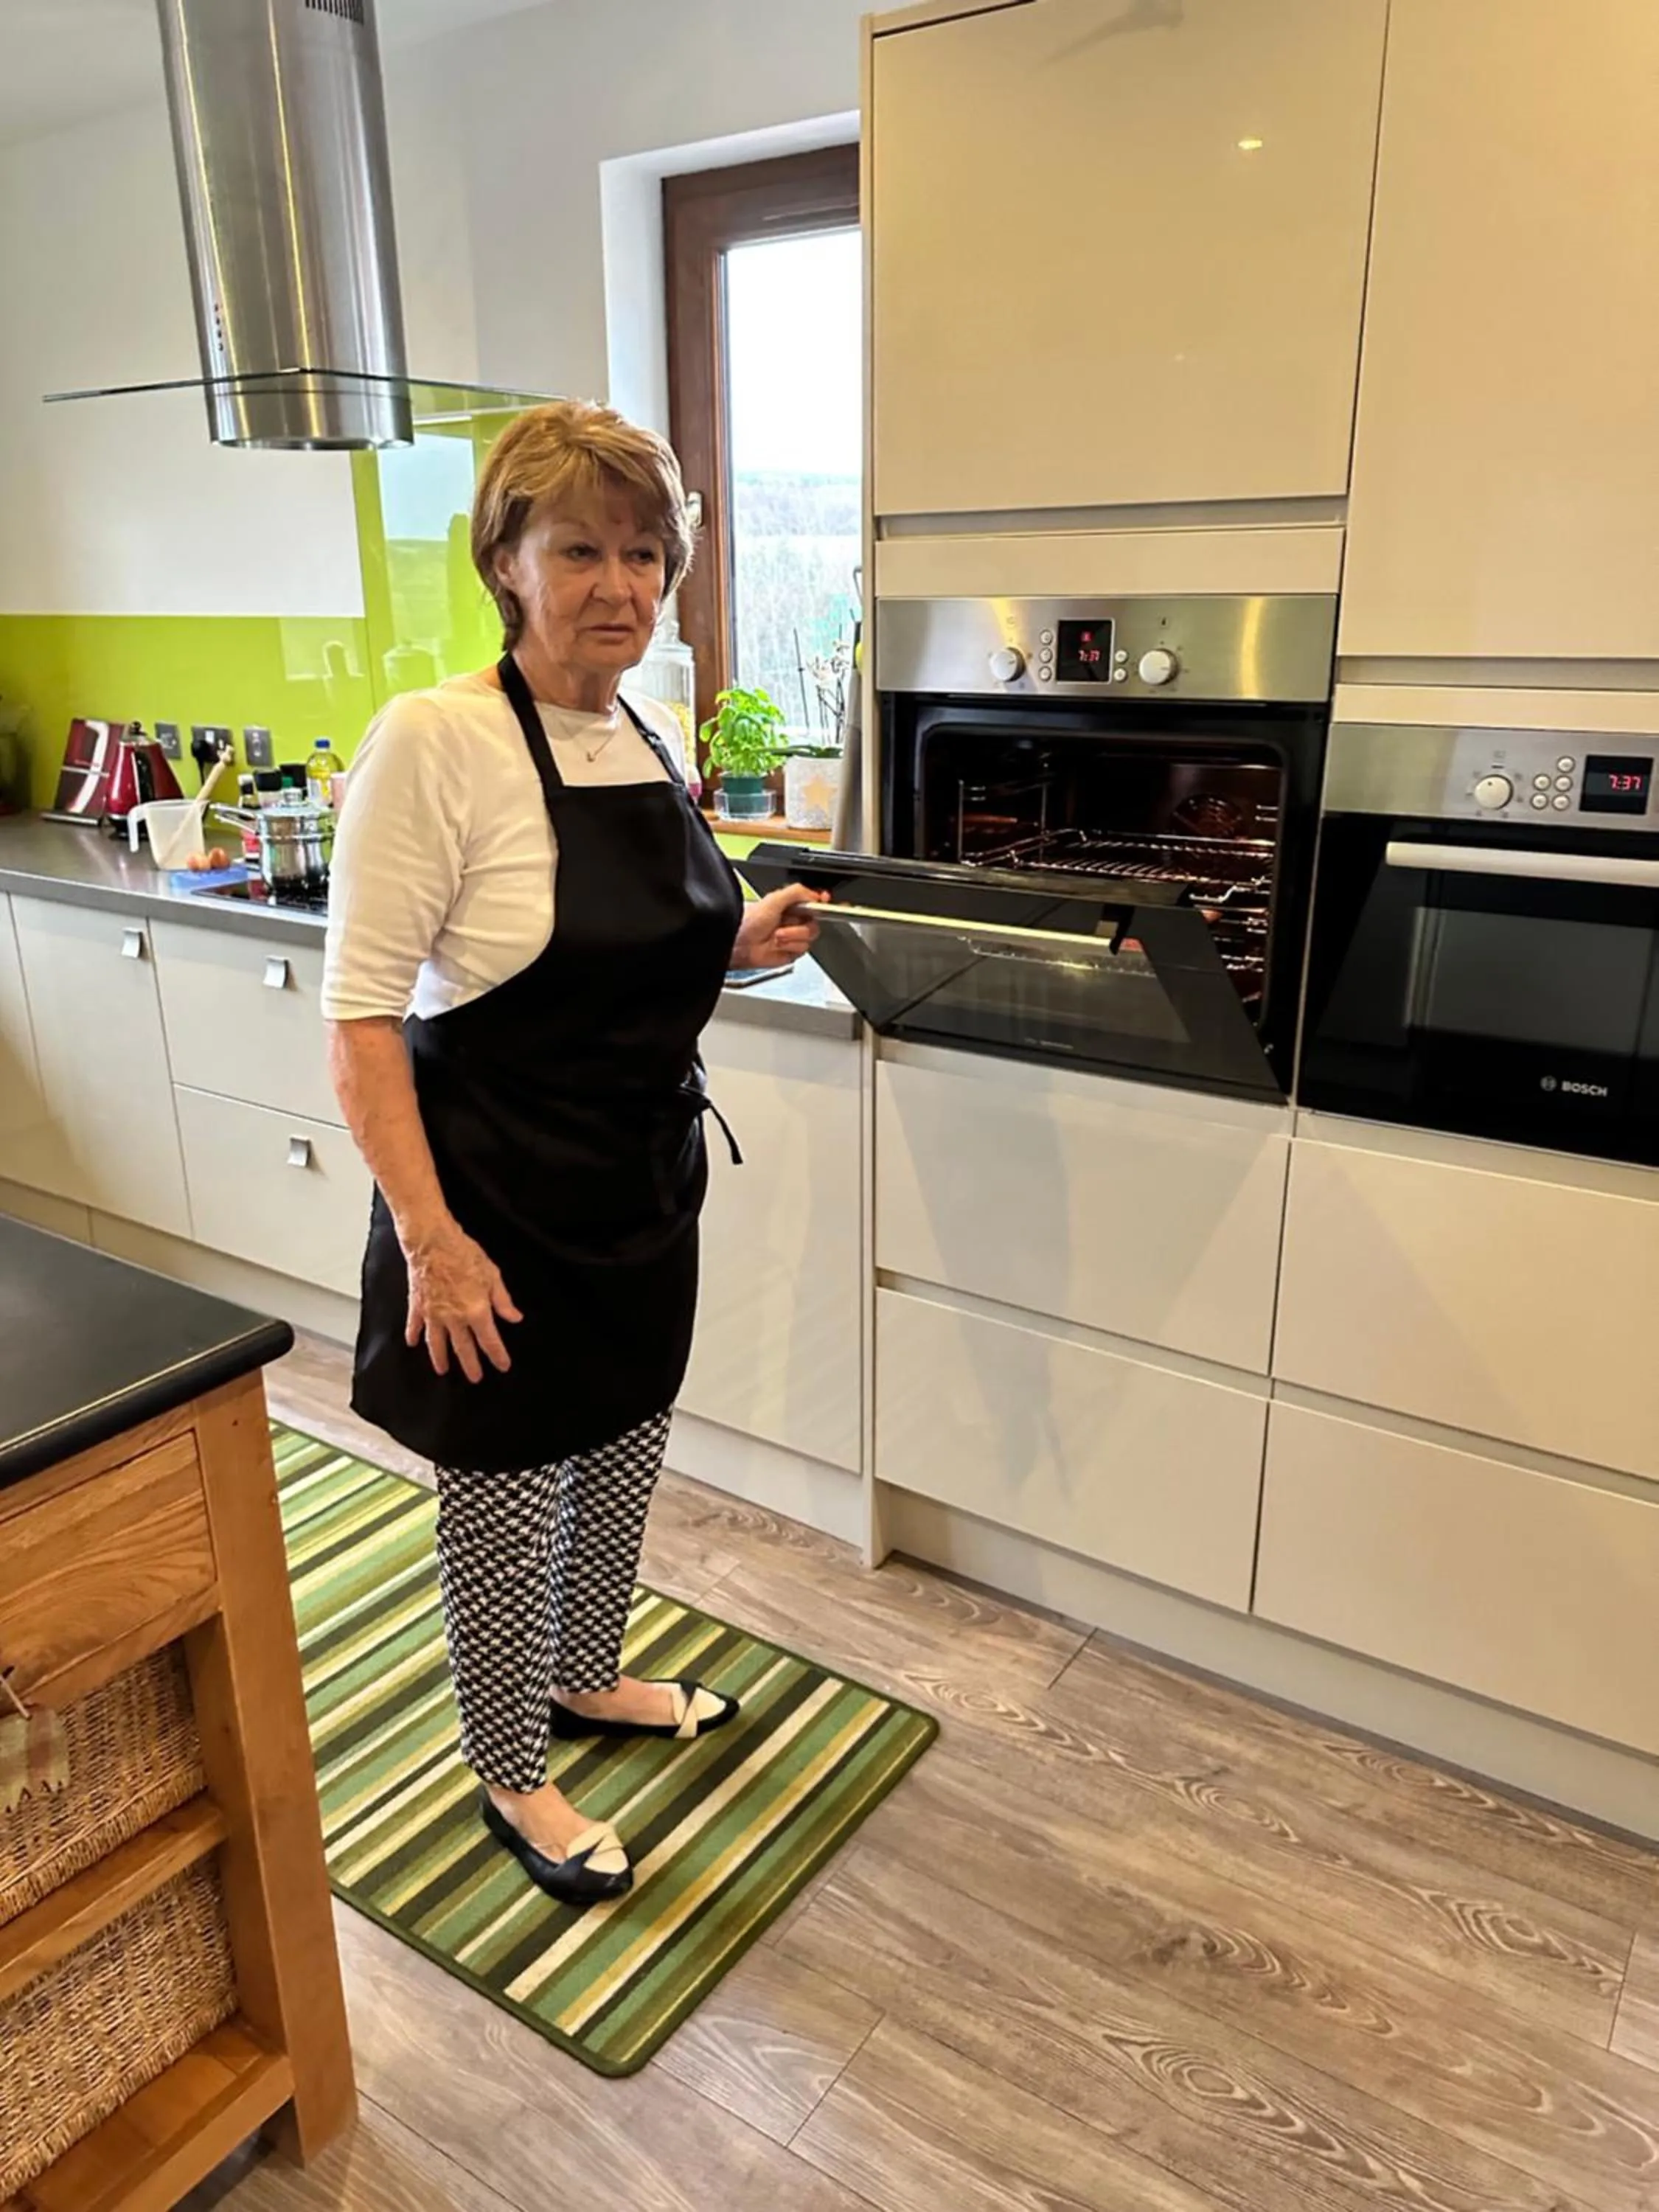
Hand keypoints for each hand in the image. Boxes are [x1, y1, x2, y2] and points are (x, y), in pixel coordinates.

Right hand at [401, 1216, 522, 1382]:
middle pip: (463, 1348)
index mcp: (476, 1311)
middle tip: (475, 1378)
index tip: (503, 1366)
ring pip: (437, 1343)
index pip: (490, 1341)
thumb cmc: (463, 1254)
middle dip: (470, 1365)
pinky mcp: (418, 1305)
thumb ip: (503, 1300)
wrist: (432, 1242)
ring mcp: (433, 1314)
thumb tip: (514, 1317)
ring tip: (442, 1370)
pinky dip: (413, 1335)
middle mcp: (454, 1318)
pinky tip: (412, 1343)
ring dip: (440, 1358)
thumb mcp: (492, 1275)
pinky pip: (415, 1325)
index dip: (497, 1356)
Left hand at [733, 885, 828, 970]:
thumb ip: (797, 892)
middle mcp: (792, 921)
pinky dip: (790, 947)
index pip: (812, 903)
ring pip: (809, 937)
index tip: (823, 902)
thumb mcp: (774, 899)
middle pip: (815, 923)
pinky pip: (802, 950)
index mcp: (789, 906)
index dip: (820, 903)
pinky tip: (777, 945)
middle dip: (800, 925)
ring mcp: (792, 938)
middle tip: (786, 923)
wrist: (740, 944)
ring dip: (793, 936)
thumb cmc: (749, 922)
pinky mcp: (790, 952)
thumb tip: (815, 894)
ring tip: (776, 936)